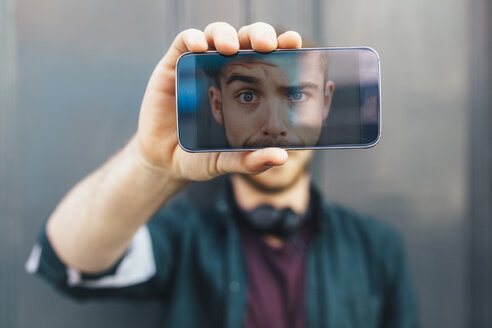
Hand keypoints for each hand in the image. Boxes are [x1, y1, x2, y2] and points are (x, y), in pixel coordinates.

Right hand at [135, 22, 301, 180]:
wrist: (165, 160)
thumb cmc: (201, 156)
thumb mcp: (227, 161)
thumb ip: (251, 160)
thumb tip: (281, 157)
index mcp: (247, 86)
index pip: (268, 58)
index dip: (282, 45)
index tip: (293, 43)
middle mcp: (225, 70)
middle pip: (246, 39)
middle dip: (258, 35)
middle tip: (266, 45)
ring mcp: (199, 65)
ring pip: (218, 34)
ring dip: (226, 35)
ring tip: (230, 48)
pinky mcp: (173, 65)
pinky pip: (184, 41)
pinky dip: (194, 38)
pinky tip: (200, 48)